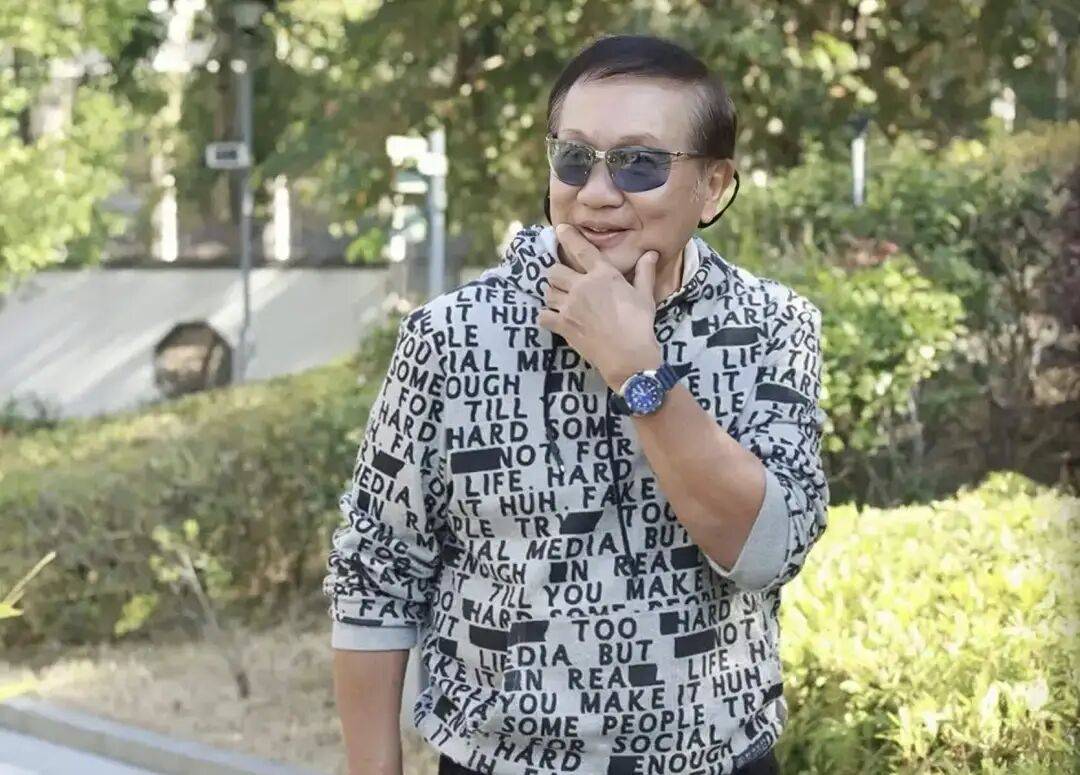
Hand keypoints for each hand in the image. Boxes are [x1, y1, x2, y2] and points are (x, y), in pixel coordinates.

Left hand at [537, 223, 663, 390]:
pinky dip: (546, 317)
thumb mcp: (645, 296)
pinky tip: (553, 318)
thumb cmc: (640, 324)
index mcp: (603, 275)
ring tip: (560, 299)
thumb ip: (644, 272)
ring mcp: (570, 306)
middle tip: (563, 281)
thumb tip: (650, 253)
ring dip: (553, 294)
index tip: (560, 229)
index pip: (580, 249)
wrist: (629, 356)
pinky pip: (543, 316)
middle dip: (557, 274)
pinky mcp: (563, 325)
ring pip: (548, 292)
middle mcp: (582, 287)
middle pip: (554, 271)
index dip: (568, 236)